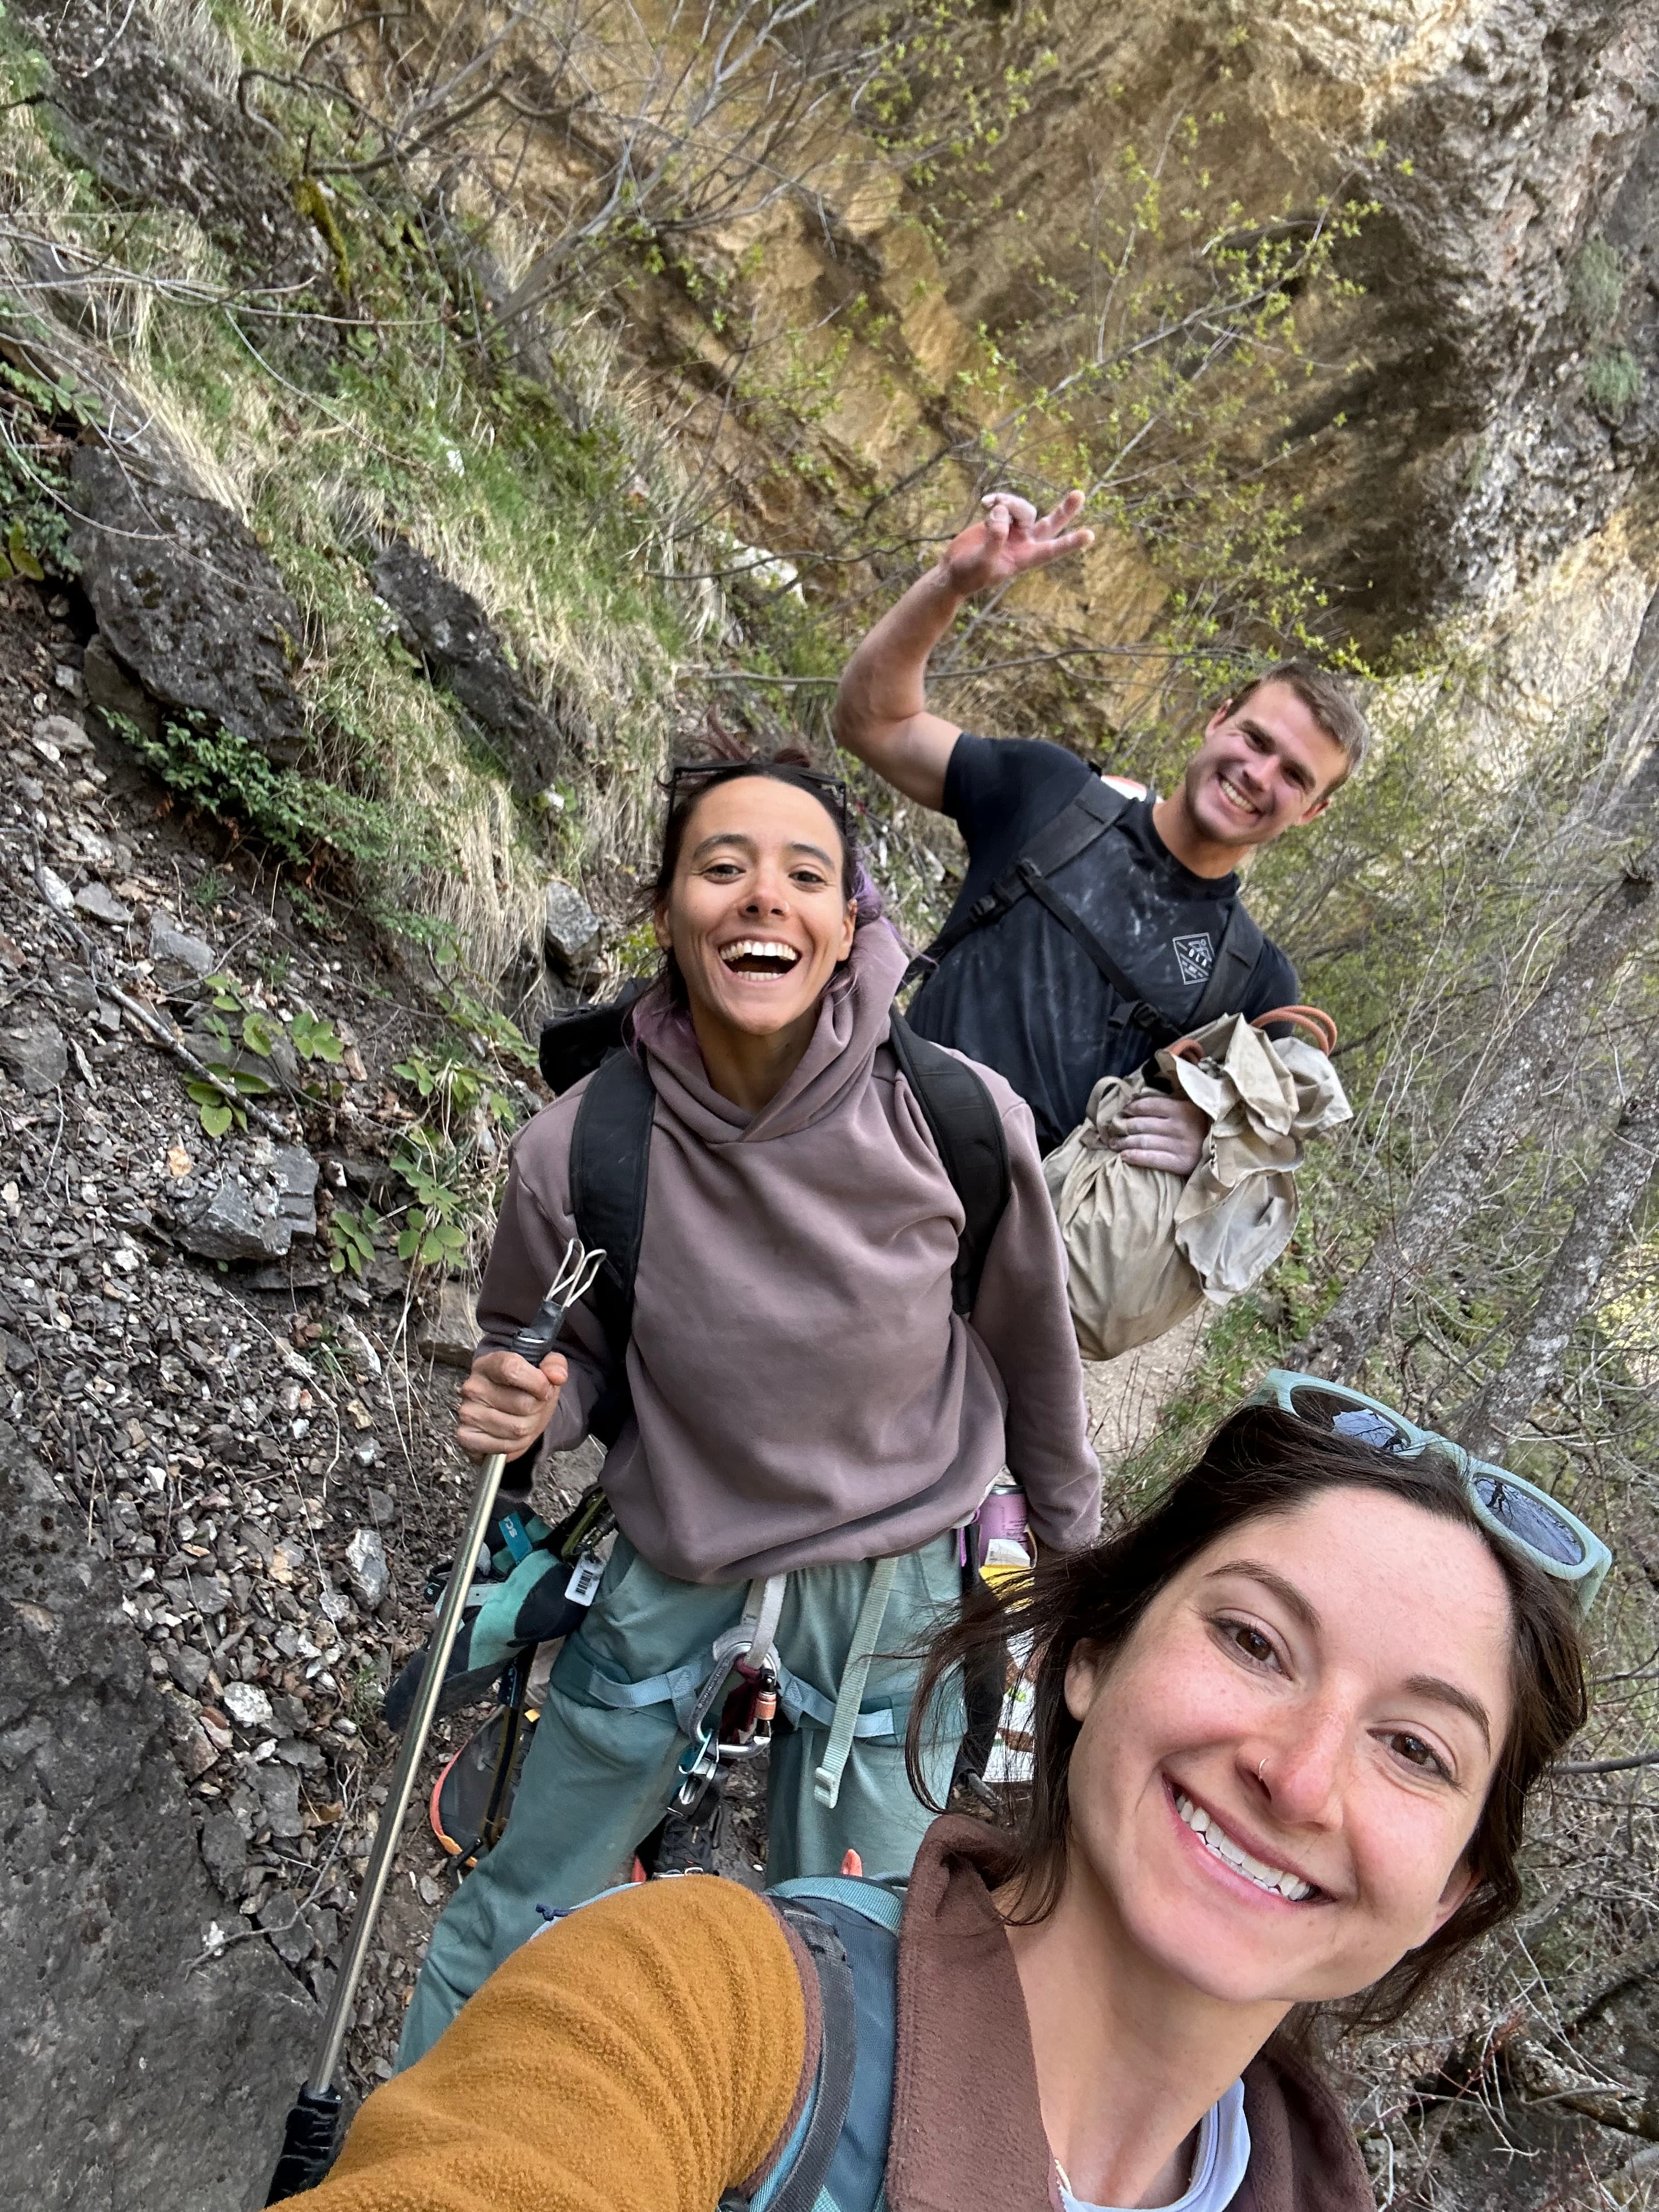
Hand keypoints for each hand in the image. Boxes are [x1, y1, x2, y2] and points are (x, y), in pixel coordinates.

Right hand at [456, 1347, 567, 1460]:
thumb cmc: (524, 1391)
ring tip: (523, 1419)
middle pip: (522, 1403)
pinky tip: (511, 1434)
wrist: (507, 1415)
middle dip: (537, 1408)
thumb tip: (558, 1375)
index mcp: (489, 1364)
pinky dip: (515, 1444)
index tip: (546, 1389)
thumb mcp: (543, 1372)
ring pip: (517, 1428)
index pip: (511, 1368)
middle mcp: (473, 1387)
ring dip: (529, 1427)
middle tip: (533, 1406)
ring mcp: (467, 1413)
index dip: (537, 1382)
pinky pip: (504, 1446)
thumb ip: (554, 1364)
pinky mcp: (466, 1437)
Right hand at [937, 490, 1093, 597]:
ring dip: (1007, 503)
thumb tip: (1002, 515)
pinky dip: (996, 500)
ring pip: (1022, 508)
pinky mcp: (1001, 519)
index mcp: (1025, 559)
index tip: (1090, 536)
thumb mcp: (983, 562)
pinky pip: (1005, 503)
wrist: (954, 570)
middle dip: (1064, 510)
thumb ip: (994, 540)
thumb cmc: (969, 575)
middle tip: (1079, 495)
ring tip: (987, 507)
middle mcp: (1024, 542)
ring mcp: (1014, 530)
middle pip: (1050, 523)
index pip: (1052, 549)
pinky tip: (984, 502)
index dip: (1070, 542)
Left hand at [1107, 1093, 1208, 1176]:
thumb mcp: (1193, 1107)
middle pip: (1142, 1124)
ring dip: (1124, 1142)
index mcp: (1183, 1109)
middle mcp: (1180, 1126)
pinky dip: (1135, 1157)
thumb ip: (1172, 1101)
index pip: (1149, 1106)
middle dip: (1123, 1126)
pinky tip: (1124, 1156)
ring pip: (1143, 1142)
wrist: (1226, 1151)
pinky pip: (1152, 1159)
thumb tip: (1139, 1099)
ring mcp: (1180, 1146)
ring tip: (1113, 1143)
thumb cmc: (1205, 1126)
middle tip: (1113, 1129)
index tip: (1124, 1111)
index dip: (1132, 1108)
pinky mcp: (1181, 1163)